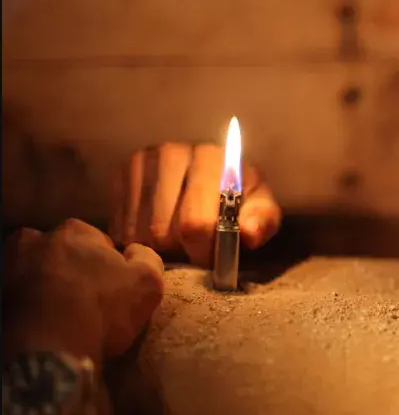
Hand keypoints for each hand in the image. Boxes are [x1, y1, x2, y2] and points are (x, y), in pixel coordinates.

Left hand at [2, 219, 164, 365]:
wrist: (46, 353)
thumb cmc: (101, 311)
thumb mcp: (148, 283)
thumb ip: (147, 258)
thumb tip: (135, 250)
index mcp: (75, 230)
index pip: (98, 242)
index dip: (108, 265)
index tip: (113, 288)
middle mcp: (34, 239)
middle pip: (61, 254)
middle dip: (72, 270)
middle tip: (83, 301)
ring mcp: (7, 266)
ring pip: (34, 272)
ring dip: (45, 285)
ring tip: (57, 314)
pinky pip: (15, 295)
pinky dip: (26, 304)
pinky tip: (39, 323)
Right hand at [110, 143, 281, 266]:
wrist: (215, 183)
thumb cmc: (240, 204)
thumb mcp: (261, 213)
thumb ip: (261, 222)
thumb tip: (248, 232)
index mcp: (213, 159)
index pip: (196, 221)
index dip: (203, 251)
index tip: (210, 261)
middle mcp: (173, 153)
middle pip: (163, 229)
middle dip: (180, 251)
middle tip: (192, 252)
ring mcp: (143, 161)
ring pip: (140, 231)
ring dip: (158, 248)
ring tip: (177, 242)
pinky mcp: (121, 174)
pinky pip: (121, 225)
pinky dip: (137, 239)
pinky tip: (156, 234)